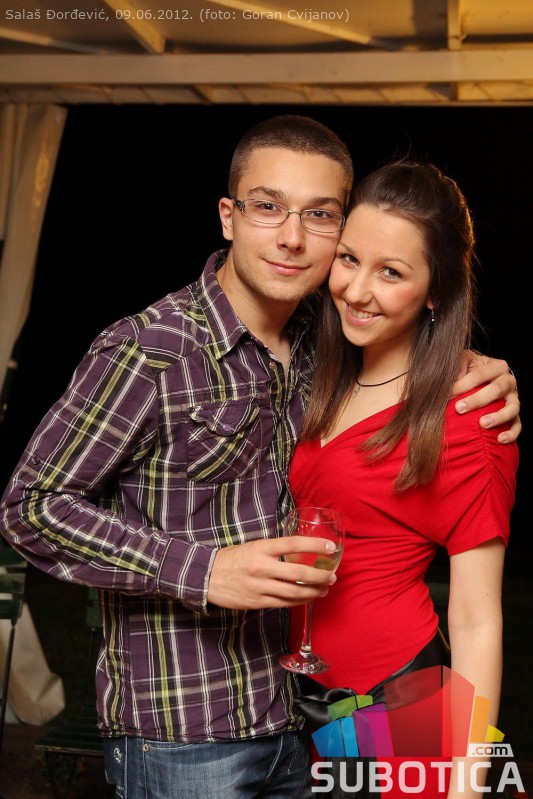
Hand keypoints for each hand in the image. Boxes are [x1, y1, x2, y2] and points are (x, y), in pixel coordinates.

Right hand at [207, 537, 336, 609]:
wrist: (205, 577)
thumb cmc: (231, 559)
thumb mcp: (252, 546)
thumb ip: (273, 549)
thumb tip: (298, 551)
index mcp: (261, 548)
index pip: (293, 544)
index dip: (315, 545)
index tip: (331, 547)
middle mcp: (262, 567)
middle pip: (299, 572)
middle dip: (320, 575)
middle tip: (332, 576)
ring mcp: (260, 587)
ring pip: (295, 591)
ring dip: (314, 591)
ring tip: (324, 589)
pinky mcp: (258, 602)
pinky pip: (284, 603)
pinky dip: (299, 601)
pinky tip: (308, 598)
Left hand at [452, 352, 519, 442]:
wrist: (477, 383)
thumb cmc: (466, 372)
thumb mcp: (461, 364)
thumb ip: (456, 368)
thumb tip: (446, 380)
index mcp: (495, 366)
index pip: (480, 374)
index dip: (463, 384)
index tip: (448, 394)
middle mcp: (508, 381)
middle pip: (497, 389)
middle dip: (477, 400)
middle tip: (459, 409)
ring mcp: (513, 398)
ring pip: (512, 407)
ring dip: (498, 416)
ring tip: (483, 424)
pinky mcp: (514, 415)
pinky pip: (517, 425)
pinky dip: (511, 433)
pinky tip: (500, 439)